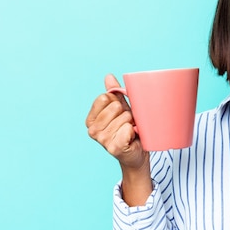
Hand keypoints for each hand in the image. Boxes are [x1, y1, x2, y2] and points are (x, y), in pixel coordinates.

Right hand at [86, 74, 150, 204]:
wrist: (138, 153)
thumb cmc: (129, 130)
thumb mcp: (121, 109)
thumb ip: (114, 94)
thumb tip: (108, 76)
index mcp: (91, 119)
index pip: (104, 97)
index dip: (117, 101)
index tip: (120, 112)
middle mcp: (92, 130)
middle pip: (115, 106)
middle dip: (126, 113)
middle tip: (128, 123)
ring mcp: (102, 140)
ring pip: (124, 117)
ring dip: (132, 123)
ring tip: (131, 131)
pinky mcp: (113, 147)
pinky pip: (127, 129)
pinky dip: (134, 131)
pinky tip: (132, 138)